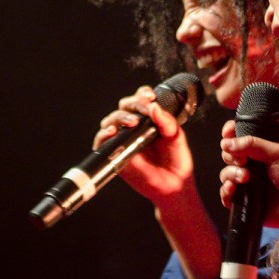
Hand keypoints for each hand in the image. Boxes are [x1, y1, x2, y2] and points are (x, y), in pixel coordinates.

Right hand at [93, 85, 193, 206]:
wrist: (175, 184)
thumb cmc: (176, 159)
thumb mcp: (176, 137)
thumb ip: (167, 122)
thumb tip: (153, 107)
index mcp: (150, 119)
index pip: (141, 100)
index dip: (142, 94)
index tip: (150, 96)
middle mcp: (134, 127)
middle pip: (124, 106)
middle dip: (133, 103)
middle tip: (144, 108)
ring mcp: (123, 140)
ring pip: (111, 120)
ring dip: (119, 117)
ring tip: (133, 122)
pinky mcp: (115, 154)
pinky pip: (102, 142)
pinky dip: (104, 135)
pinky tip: (113, 132)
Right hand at [220, 120, 278, 228]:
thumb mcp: (275, 154)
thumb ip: (252, 144)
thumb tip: (226, 142)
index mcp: (258, 152)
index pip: (238, 138)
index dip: (230, 134)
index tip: (227, 133)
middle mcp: (250, 166)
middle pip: (228, 155)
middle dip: (231, 156)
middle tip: (244, 161)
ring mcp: (245, 183)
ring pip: (225, 174)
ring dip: (231, 173)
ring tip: (245, 178)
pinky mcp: (242, 201)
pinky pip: (225, 195)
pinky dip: (225, 191)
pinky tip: (232, 189)